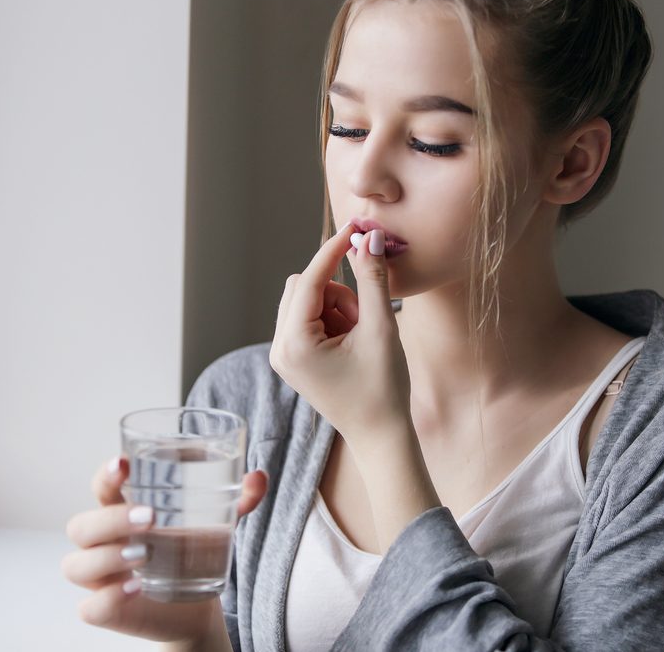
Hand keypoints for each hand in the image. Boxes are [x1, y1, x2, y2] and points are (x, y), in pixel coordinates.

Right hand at [62, 457, 267, 642]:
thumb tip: (260, 476)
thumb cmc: (193, 551)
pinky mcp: (105, 610)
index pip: (101, 488)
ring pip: (77, 564)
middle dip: (110, 519)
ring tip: (143, 554)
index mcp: (122, 511)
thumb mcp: (216, 523)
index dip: (106, 475)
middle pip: (81, 526)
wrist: (196, 606)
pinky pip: (90, 607)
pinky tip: (136, 588)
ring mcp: (99, 579)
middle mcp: (103, 543)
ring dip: (107, 557)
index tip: (125, 463)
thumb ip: (238, 500)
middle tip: (150, 516)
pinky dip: (108, 598)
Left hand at [270, 224, 412, 449]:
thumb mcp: (381, 329)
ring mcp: (284, 355)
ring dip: (338, 305)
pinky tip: (352, 341)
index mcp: (294, 345)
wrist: (380, 436)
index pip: (308, 280)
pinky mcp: (294, 359)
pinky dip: (333, 319)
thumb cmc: (383, 389)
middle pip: (302, 286)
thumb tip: (370, 238)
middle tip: (365, 315)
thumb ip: (372, 280)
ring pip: (306, 300)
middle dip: (337, 291)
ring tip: (361, 335)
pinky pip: (308, 318)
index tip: (355, 227)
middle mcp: (280, 349)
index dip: (333, 251)